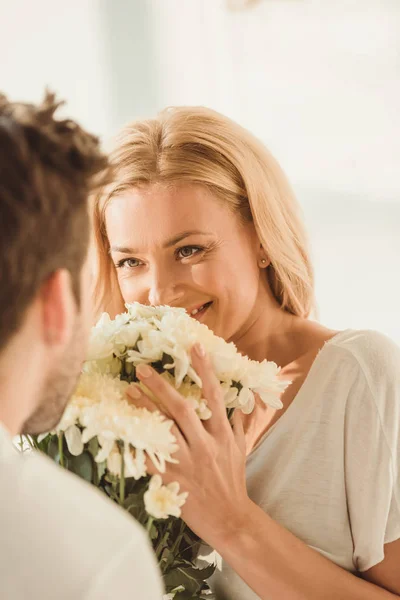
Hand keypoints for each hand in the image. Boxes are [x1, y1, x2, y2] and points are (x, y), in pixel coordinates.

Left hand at [126, 343, 250, 546]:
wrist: (230, 518)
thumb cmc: (234, 481)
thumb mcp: (241, 449)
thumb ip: (239, 423)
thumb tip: (238, 402)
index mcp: (223, 434)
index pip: (214, 395)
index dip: (204, 369)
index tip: (194, 347)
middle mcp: (205, 444)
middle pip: (181, 408)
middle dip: (161, 387)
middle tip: (142, 368)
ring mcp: (189, 462)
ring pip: (164, 429)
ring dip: (145, 409)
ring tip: (129, 391)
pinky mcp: (174, 479)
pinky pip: (152, 458)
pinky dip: (139, 444)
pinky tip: (124, 430)